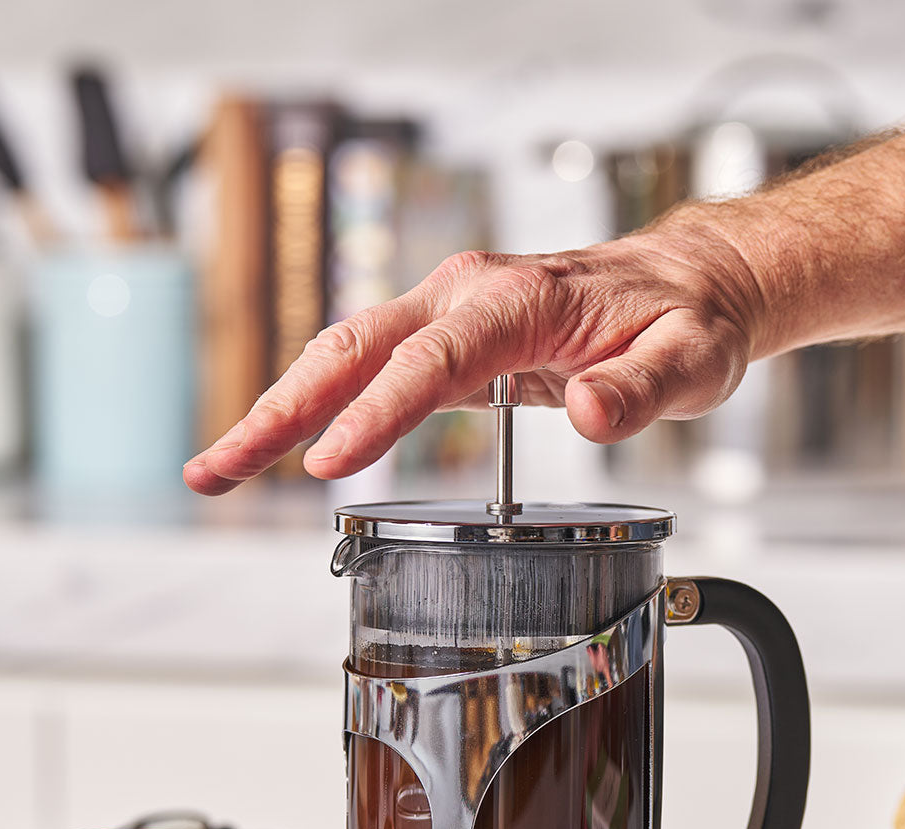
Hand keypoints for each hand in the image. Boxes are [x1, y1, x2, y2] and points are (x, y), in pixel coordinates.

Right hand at [183, 205, 765, 493]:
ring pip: (343, 352)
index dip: (375, 412)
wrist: (686, 283)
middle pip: (354, 349)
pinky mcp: (447, 332)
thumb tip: (589, 413)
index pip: (430, 360)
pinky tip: (281, 440)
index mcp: (518, 302)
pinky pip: (366, 362)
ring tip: (216, 467)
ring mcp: (450, 309)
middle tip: (215, 469)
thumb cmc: (685, 319)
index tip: (326, 462)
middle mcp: (468, 295)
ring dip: (276, 409)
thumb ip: (642, 389)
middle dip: (279, 411)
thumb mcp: (690, 360)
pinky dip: (316, 401)